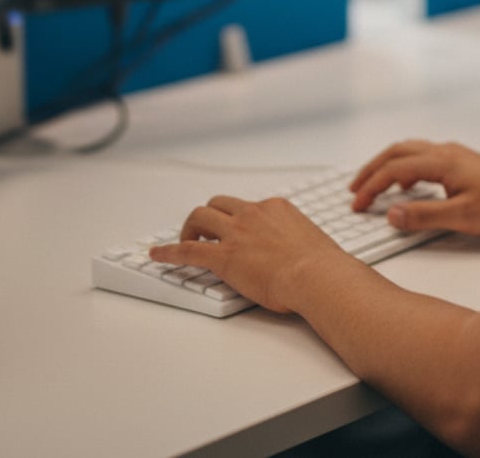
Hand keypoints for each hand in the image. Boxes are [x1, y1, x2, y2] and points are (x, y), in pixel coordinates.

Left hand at [147, 195, 349, 313]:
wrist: (318, 276)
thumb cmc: (322, 266)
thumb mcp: (311, 241)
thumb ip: (297, 241)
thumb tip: (301, 253)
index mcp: (276, 208)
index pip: (248, 206)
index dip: (238, 219)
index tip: (237, 230)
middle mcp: (253, 214)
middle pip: (219, 203)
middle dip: (209, 216)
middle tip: (205, 232)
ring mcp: (236, 233)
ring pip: (200, 217)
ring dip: (190, 228)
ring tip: (186, 241)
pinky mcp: (223, 256)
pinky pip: (187, 249)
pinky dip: (169, 251)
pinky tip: (157, 255)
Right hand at [349, 140, 479, 236]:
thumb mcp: (461, 217)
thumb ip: (423, 215)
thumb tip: (392, 214)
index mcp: (442, 162)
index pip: (394, 169)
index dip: (372, 187)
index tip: (358, 204)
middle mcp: (445, 152)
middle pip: (396, 152)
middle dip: (371, 170)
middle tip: (355, 190)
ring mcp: (454, 155)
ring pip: (409, 151)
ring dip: (387, 166)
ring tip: (374, 185)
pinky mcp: (462, 162)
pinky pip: (423, 157)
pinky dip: (405, 167)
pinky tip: (407, 185)